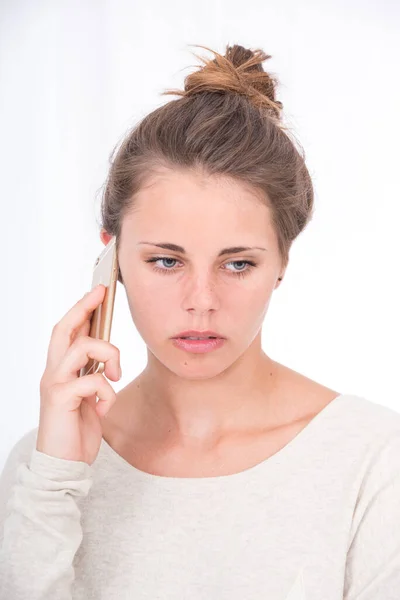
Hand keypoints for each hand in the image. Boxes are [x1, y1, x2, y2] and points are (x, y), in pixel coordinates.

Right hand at [36, 284, 120, 464]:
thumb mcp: (89, 397)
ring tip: (116, 374)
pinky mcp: (60, 400)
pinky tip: (104, 408)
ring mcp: (55, 385)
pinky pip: (92, 381)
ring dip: (108, 355)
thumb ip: (93, 375)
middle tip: (101, 293)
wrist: (64, 465)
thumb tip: (107, 356)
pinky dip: (108, 392)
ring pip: (80, 348)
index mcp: (61, 371)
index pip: (67, 332)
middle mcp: (54, 373)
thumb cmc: (77, 430)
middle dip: (83, 308)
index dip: (81, 309)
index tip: (98, 291)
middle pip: (64, 330)